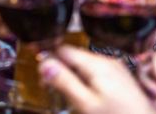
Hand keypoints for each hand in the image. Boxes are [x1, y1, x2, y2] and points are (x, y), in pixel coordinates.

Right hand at [39, 45, 155, 113]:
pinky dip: (82, 78)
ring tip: (59, 89)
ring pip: (83, 64)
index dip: (46, 56)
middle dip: (57, 66)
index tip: (35, 67)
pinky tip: (79, 92)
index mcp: (97, 64)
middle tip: (44, 83)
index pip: (63, 49)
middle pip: (73, 56)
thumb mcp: (86, 105)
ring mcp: (115, 69)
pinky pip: (94, 72)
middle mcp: (107, 61)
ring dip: (69, 73)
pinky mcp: (119, 78)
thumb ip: (65, 82)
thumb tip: (44, 63)